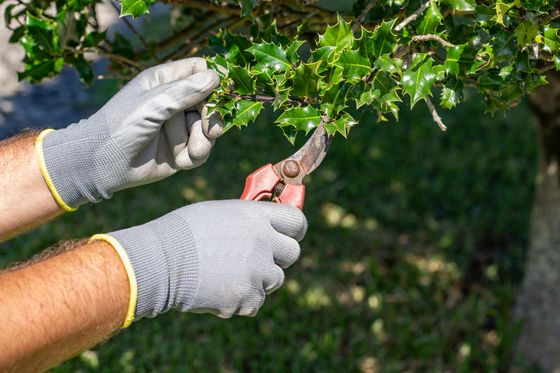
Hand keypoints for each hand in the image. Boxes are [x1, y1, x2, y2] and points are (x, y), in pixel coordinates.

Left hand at [37, 58, 221, 209]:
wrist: (101, 164)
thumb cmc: (120, 126)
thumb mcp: (152, 104)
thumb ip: (185, 91)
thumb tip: (216, 76)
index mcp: (165, 81)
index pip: (200, 71)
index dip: (212, 81)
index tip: (218, 96)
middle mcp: (174, 101)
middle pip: (211, 102)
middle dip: (212, 119)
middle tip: (211, 132)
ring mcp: (178, 127)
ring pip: (208, 130)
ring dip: (203, 142)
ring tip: (192, 152)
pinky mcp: (180, 150)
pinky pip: (201, 151)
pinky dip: (195, 157)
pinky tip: (181, 162)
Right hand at [102, 200, 306, 319]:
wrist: (159, 261)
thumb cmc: (184, 232)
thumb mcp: (220, 212)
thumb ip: (248, 219)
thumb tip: (267, 225)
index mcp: (256, 216)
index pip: (297, 220)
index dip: (295, 228)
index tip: (290, 234)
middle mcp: (263, 242)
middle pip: (293, 252)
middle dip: (278, 255)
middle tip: (260, 256)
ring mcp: (257, 272)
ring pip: (275, 279)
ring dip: (258, 278)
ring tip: (228, 273)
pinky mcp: (247, 297)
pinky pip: (256, 301)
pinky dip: (242, 299)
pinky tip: (219, 288)